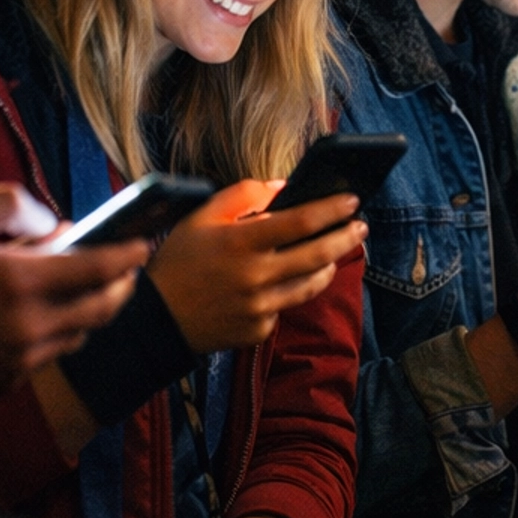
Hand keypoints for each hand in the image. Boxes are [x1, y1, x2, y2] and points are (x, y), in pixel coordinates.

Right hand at [0, 183, 145, 403]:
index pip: (98, 269)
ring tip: (84, 288)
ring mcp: (15, 364)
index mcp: (19, 284)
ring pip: (75, 337)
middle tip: (127, 270)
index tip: (142, 243)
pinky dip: (52, 334)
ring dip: (88, 312)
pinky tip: (38, 316)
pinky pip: (43, 358)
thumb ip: (8, 205)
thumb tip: (50, 222)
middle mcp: (27, 330)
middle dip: (121, 287)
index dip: (127, 254)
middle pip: (101, 310)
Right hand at [148, 178, 366, 353]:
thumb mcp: (202, 216)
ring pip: (309, 285)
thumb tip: (282, 187)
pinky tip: (284, 282)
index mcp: (241, 243)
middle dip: (345, 237)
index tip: (352, 201)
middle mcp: (255, 277)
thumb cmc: (180, 260)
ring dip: (328, 266)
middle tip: (361, 227)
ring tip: (335, 251)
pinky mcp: (258, 330)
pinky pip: (284, 308)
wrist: (156, 319)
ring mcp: (259, 308)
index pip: (301, 221)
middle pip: (317, 255)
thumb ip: (243, 195)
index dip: (331, 209)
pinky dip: (288, 292)